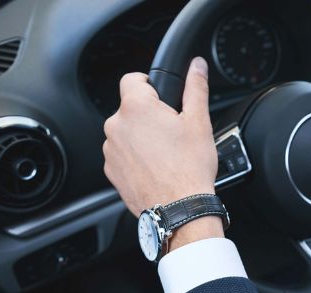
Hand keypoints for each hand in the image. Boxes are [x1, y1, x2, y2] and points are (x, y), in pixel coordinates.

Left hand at [103, 57, 223, 249]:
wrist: (179, 208)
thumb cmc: (189, 169)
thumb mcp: (199, 122)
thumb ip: (196, 88)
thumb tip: (197, 66)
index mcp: (136, 107)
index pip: (132, 79)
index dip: (149, 84)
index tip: (161, 96)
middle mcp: (116, 125)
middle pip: (131, 109)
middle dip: (149, 116)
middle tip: (172, 132)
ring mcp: (111, 150)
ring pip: (126, 133)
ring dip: (141, 138)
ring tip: (165, 154)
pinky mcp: (111, 171)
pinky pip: (122, 155)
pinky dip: (136, 158)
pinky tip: (156, 168)